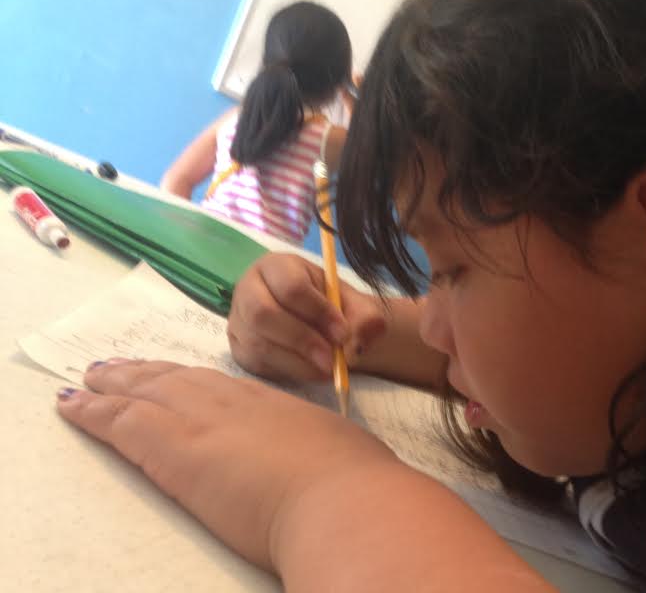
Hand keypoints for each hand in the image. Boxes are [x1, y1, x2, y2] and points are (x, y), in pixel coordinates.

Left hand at [56, 359, 398, 571]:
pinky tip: (73, 406)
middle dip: (143, 373)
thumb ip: (319, 447)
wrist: (339, 497)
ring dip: (113, 385)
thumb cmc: (352, 480)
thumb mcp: (340, 450)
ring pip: (144, 392)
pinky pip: (120, 422)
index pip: (217, 385)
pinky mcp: (174, 448)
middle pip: (176, 379)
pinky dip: (92, 412)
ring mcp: (202, 420)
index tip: (170, 375)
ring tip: (88, 381)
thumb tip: (324, 457)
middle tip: (116, 367)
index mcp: (270, 405)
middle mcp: (232, 403)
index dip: (187, 379)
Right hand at [228, 253, 386, 382]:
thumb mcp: (355, 306)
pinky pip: (256, 363)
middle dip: (302, 340)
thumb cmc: (334, 308)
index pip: (290, 287)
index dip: (318, 312)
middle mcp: (249, 288)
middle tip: (333, 359)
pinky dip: (288, 371)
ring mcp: (239, 319)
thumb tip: (368, 331)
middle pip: (263, 314)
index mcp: (277, 266)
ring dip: (297, 361)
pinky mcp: (238, 347)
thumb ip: (366, 316)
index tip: (343, 333)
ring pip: (258, 343)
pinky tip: (312, 371)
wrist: (323, 326)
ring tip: (328, 368)